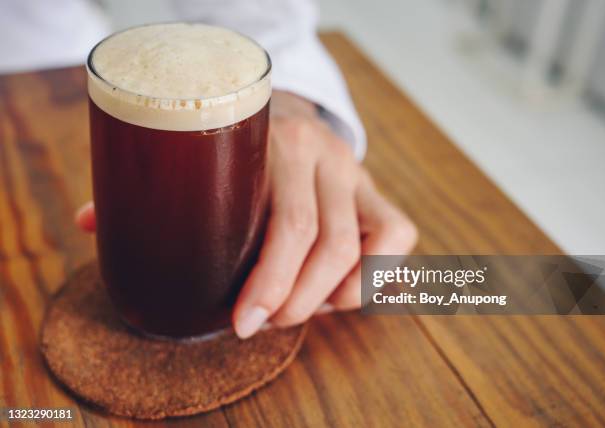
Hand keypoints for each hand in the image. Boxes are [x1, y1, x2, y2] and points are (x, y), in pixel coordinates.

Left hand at [76, 91, 416, 338]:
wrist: (292, 112)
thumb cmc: (240, 149)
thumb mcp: (202, 157)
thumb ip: (156, 188)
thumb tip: (92, 223)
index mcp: (278, 141)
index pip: (287, 224)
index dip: (269, 283)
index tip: (241, 325)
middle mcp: (325, 155)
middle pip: (328, 245)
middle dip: (294, 302)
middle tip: (259, 327)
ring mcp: (357, 174)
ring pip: (363, 252)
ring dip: (330, 298)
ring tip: (295, 310)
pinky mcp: (380, 193)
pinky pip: (399, 240)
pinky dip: (375, 279)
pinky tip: (339, 294)